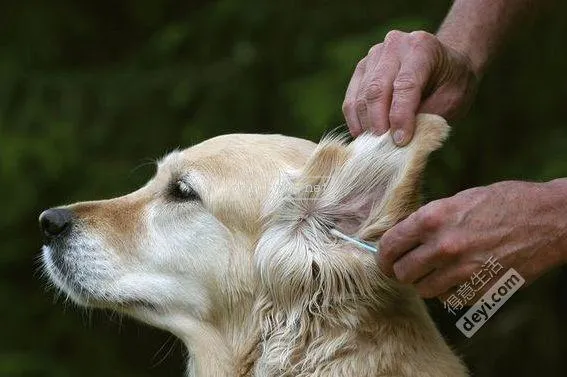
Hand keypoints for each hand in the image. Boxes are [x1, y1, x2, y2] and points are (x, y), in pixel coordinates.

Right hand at [342, 30, 477, 144]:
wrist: (445, 64)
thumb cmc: (452, 84)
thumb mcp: (452, 100)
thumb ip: (427, 116)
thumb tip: (399, 140)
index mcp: (421, 47)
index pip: (405, 85)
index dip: (400, 116)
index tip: (400, 141)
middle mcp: (394, 45)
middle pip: (377, 89)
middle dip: (378, 123)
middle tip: (382, 147)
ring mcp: (373, 55)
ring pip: (361, 96)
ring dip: (365, 125)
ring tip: (374, 146)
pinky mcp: (361, 69)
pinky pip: (351, 99)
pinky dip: (355, 121)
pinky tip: (364, 136)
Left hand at [378, 180, 566, 297]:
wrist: (549, 219)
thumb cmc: (504, 202)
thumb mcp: (458, 200)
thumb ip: (427, 220)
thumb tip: (402, 236)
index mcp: (433, 219)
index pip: (389, 246)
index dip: (383, 255)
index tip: (386, 259)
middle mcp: (443, 246)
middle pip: (402, 273)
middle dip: (402, 271)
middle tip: (409, 267)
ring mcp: (462, 271)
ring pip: (423, 290)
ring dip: (425, 282)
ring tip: (437, 270)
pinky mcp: (481, 290)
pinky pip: (450, 299)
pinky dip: (450, 291)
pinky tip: (461, 276)